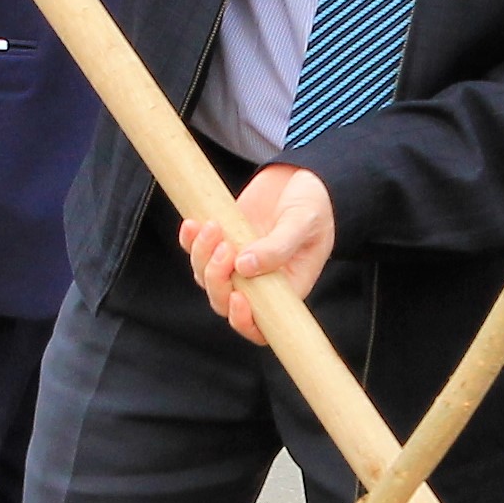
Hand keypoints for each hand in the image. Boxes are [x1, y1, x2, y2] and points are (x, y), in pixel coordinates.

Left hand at [179, 165, 334, 340]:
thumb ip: (278, 247)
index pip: (260, 325)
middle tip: (225, 248)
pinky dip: (190, 241)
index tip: (237, 297)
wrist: (300, 176)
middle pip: (224, 302)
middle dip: (216, 280)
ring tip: (213, 226)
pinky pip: (196, 252)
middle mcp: (259, 283)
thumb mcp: (303, 222)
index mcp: (286, 290)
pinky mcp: (221, 243)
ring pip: (206, 278)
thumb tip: (245, 267)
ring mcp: (236, 265)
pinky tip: (193, 224)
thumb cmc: (313, 204)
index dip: (244, 321)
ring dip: (201, 256)